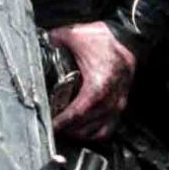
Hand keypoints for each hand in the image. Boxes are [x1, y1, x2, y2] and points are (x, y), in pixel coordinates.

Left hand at [49, 21, 135, 144]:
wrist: (128, 37)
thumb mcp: (76, 35)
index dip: (61, 122)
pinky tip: (82, 130)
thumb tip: (40, 44)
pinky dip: (94, 134)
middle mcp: (110, 99)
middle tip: (52, 127)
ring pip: (97, 132)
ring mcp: (117, 104)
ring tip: (65, 129)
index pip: (77, 113)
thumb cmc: (106, 39)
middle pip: (85, 126)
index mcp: (98, 85)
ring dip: (79, 134)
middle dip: (66, 130)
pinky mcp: (120, 105)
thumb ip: (55, 39)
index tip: (49, 124)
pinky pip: (108, 129)